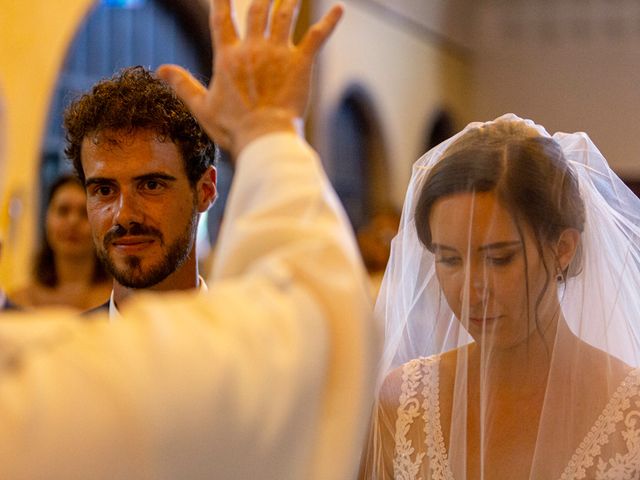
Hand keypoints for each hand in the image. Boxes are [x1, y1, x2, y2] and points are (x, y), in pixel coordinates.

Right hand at [157, 0, 343, 158]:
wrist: (264, 138)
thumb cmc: (232, 127)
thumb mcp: (201, 107)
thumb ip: (182, 84)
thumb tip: (160, 69)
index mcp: (228, 56)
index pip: (221, 18)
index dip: (222, 0)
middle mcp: (253, 48)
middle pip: (257, 8)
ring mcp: (278, 53)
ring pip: (285, 15)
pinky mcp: (301, 64)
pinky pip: (317, 37)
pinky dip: (329, 22)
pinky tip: (340, 10)